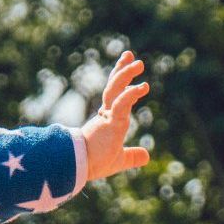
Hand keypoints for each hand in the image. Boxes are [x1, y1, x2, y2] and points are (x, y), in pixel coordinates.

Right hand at [82, 50, 150, 181]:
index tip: (128, 68)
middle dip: (121, 69)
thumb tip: (146, 156)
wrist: (77, 168)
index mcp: (106, 120)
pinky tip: (143, 86)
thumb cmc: (93, 164)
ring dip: (126, 74)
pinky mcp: (110, 122)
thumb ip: (131, 156)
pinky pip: (121, 103)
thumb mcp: (118, 160)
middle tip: (128, 54)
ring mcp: (107, 117)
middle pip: (113, 86)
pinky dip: (131, 93)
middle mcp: (105, 115)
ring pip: (115, 89)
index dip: (122, 82)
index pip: (114, 96)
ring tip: (139, 63)